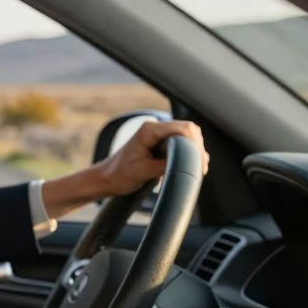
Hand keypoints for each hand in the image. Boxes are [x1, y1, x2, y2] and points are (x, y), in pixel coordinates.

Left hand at [93, 119, 209, 196]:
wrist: (106, 179)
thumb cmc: (119, 175)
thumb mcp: (143, 172)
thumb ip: (165, 166)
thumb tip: (186, 164)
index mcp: (149, 130)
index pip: (184, 129)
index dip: (196, 144)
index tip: (200, 161)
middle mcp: (155, 128)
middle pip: (189, 130)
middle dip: (197, 147)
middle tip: (201, 167)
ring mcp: (158, 135)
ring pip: (186, 136)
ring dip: (194, 150)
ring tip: (197, 168)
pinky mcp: (159, 143)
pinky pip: (180, 143)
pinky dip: (188, 153)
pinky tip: (189, 165)